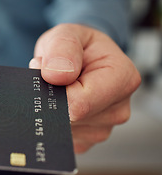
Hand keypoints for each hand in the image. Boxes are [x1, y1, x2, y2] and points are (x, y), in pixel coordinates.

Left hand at [30, 24, 140, 152]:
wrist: (77, 60)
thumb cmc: (75, 48)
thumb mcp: (66, 34)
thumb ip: (63, 48)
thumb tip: (56, 74)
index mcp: (122, 79)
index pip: (80, 102)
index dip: (56, 89)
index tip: (51, 74)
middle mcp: (118, 108)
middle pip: (71, 118)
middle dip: (53, 99)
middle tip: (54, 80)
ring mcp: (103, 128)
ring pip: (64, 130)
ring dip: (52, 110)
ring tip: (60, 91)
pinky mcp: (87, 140)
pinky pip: (61, 138)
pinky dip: (53, 122)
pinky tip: (60, 106)